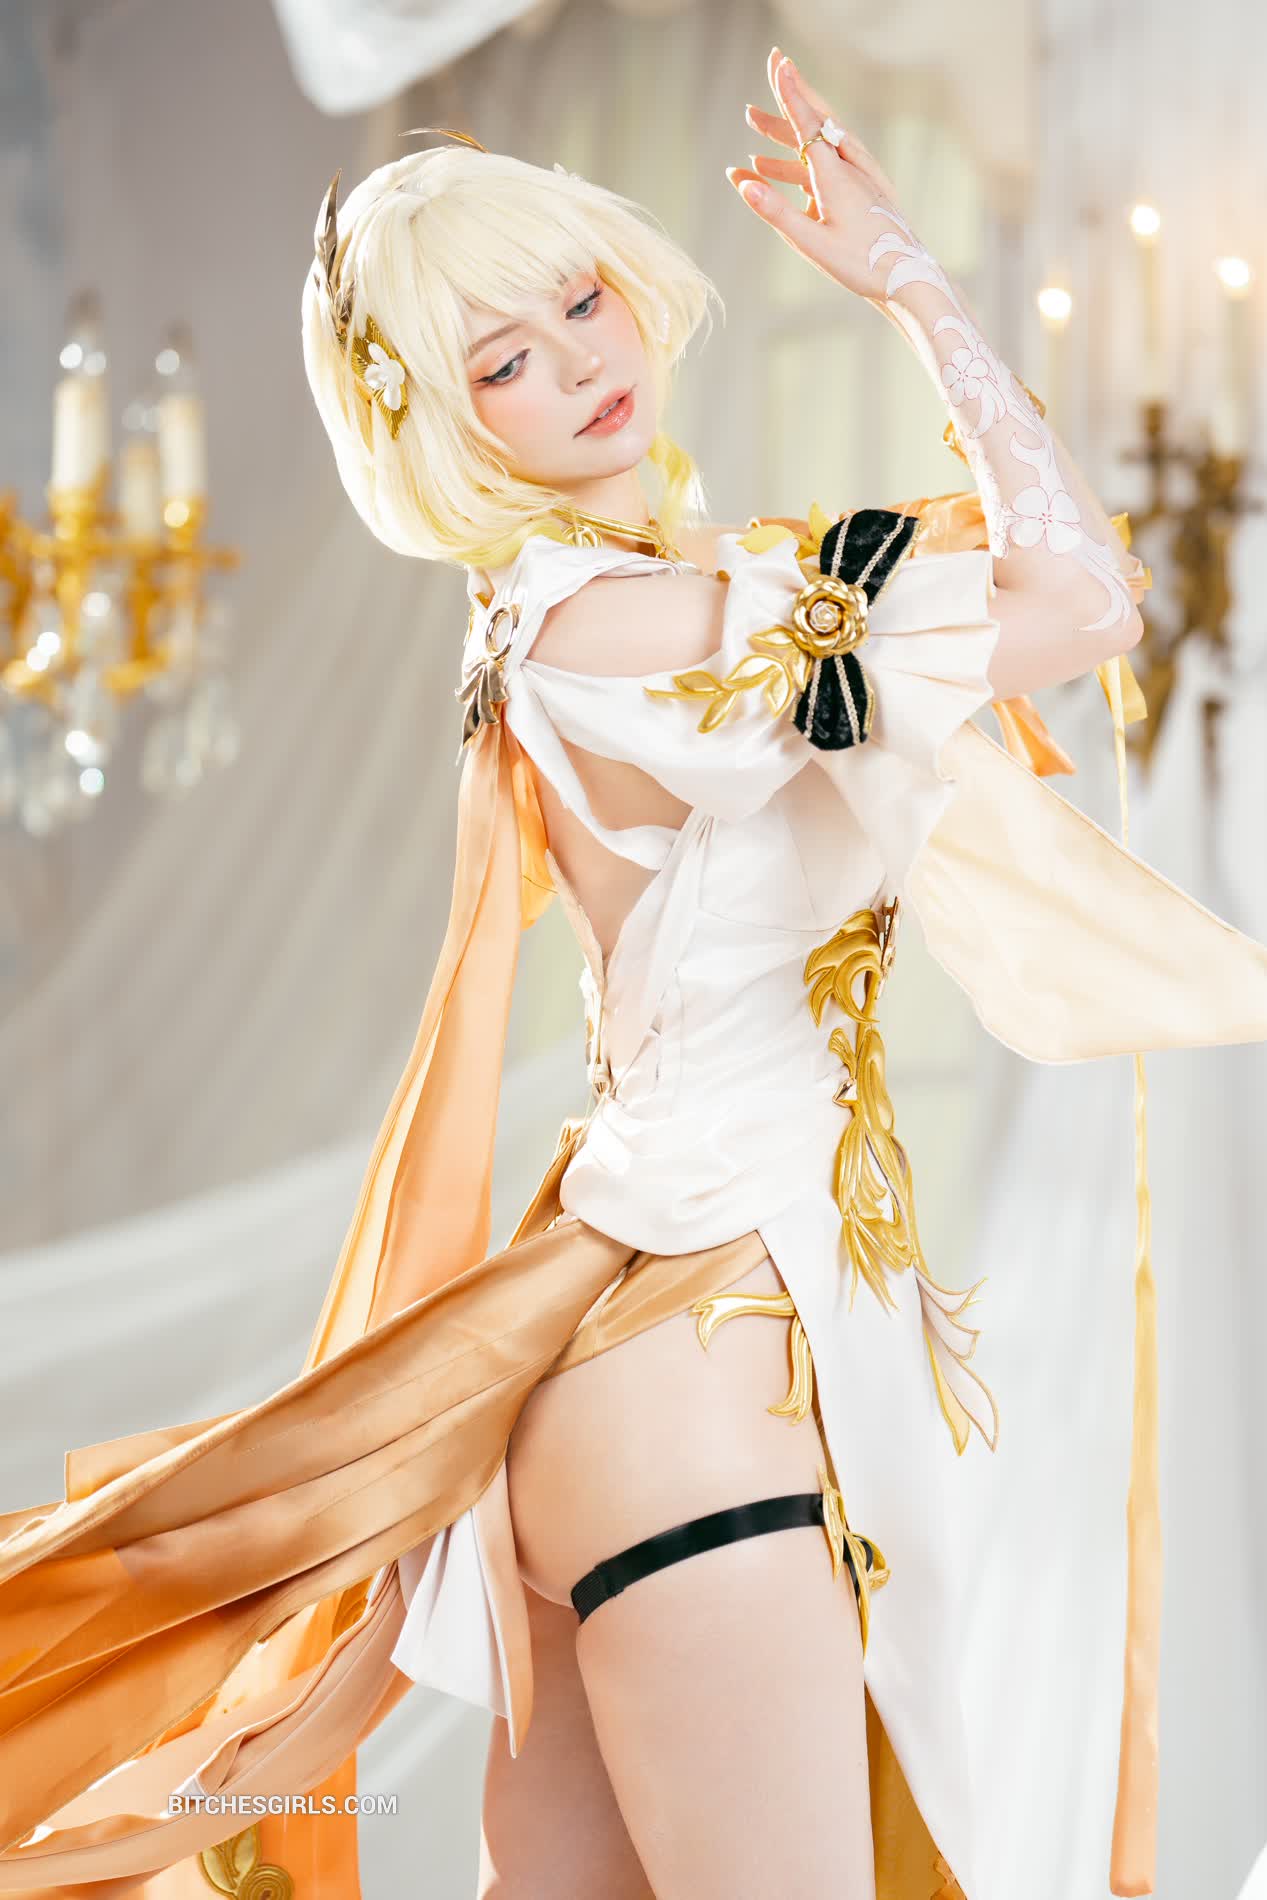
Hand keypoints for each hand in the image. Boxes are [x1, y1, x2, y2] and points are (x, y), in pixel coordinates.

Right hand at [727, 47, 908, 301]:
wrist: (906, 279)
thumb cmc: (863, 265)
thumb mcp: (812, 242)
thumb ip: (776, 212)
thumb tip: (743, 184)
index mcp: (835, 176)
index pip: (808, 122)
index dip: (791, 91)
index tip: (778, 61)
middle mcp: (847, 169)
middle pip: (816, 121)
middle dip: (791, 95)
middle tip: (773, 65)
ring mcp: (854, 179)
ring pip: (816, 145)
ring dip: (783, 136)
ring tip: (751, 131)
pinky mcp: (857, 193)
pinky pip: (821, 169)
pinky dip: (795, 164)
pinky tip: (770, 172)